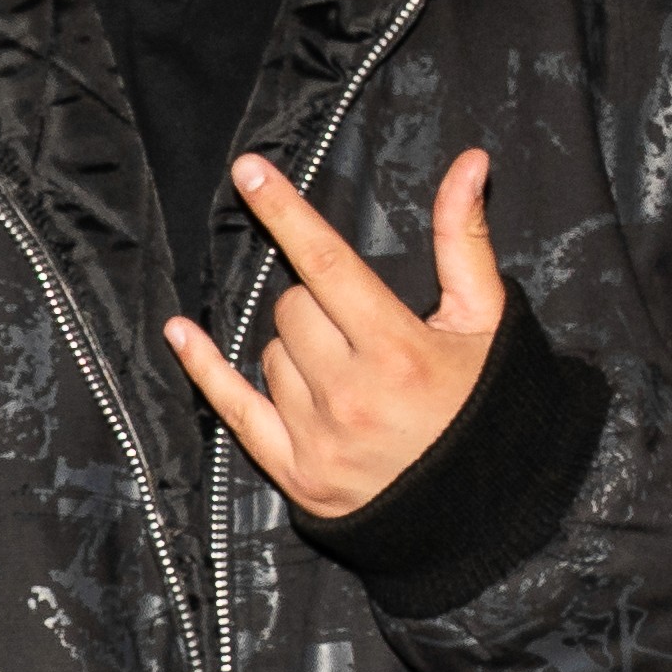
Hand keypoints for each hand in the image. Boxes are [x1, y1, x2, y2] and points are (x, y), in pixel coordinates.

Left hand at [164, 148, 502, 520]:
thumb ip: (464, 238)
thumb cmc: (491, 407)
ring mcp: (319, 437)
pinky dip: (205, 370)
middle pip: (294, 309)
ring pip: (270, 354)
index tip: (249, 171)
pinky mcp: (297, 474)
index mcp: (399, 349)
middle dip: (318, 305)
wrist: (490, 510)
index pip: (326, 264)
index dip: (285, 212)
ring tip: (350, 375)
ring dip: (297, 350)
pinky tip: (180, 333)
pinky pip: (234, 410)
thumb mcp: (487, 320)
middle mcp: (351, 394)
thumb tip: (469, 162)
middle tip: (360, 329)